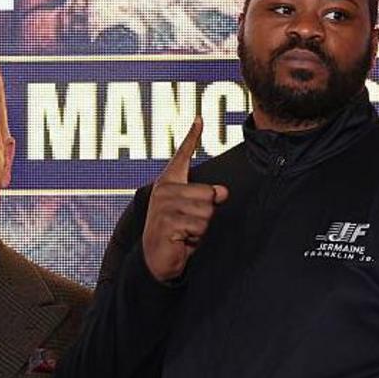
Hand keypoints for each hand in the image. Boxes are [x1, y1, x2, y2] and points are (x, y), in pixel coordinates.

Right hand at [141, 116, 227, 282]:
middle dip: (207, 214)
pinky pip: (198, 226)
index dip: (192, 136)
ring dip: (202, 228)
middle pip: (209, 193)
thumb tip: (221, 192)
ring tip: (185, 233)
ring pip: (206, 211)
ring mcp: (163, 205)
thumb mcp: (194, 213)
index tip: (200, 119)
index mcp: (169, 183)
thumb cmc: (177, 234)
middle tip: (190, 225)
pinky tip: (182, 240)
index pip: (182, 156)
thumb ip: (208, 198)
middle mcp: (164, 190)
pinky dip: (195, 238)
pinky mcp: (166, 221)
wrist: (157, 259)